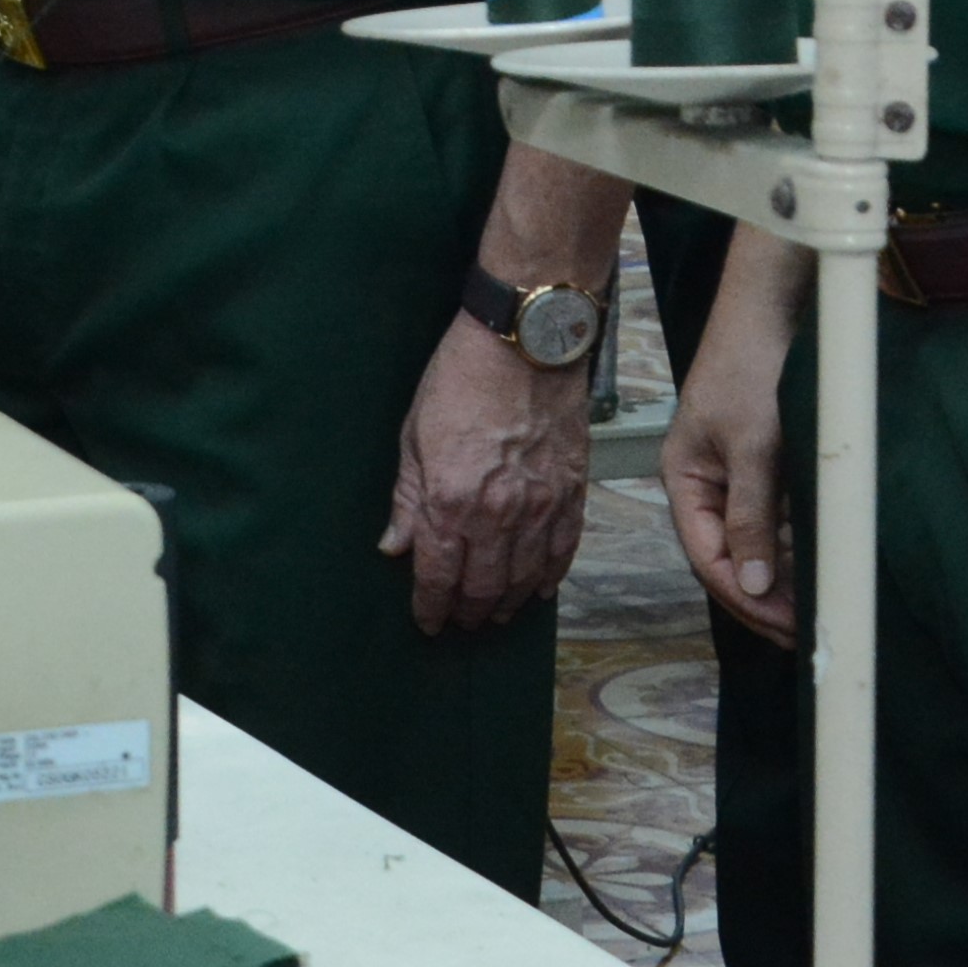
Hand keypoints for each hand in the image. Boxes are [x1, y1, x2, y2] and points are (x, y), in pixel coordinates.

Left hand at [383, 306, 592, 634]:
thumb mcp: (414, 436)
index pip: (439, 575)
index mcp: (452, 501)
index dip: (431, 606)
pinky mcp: (573, 493)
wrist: (525, 343)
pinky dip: (550, 578)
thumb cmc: (460, 380)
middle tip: (460, 622)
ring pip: (525, 578)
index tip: (427, 622)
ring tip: (495, 615)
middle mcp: (499, 515)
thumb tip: (394, 546)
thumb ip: (408, 498)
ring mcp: (541, 507)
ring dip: (508, 603)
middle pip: (483, 586)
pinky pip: (563, 551)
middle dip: (468, 611)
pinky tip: (539, 591)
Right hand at [663, 336, 796, 644]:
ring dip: (787, 576)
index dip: (745, 598)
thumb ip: (751, 517)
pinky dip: (801, 544)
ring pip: (759, 543)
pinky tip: (826, 565)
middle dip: (765, 599)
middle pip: (730, 559)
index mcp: (684, 481)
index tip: (786, 628)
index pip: (708, 558)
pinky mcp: (770, 466)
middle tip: (807, 634)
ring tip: (821, 609)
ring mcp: (740, 477)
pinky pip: (782, 520)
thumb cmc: (752, 371)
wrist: (775, 310)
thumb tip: (753, 587)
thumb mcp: (752, 447)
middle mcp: (708, 486)